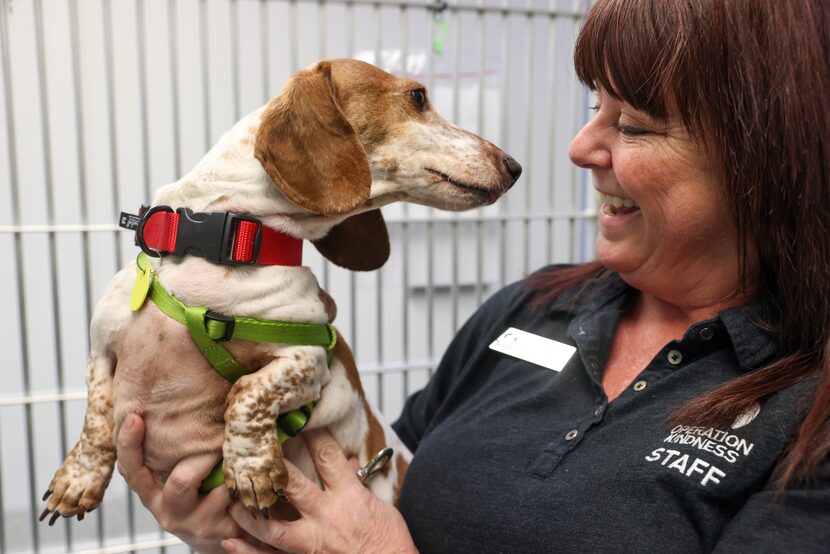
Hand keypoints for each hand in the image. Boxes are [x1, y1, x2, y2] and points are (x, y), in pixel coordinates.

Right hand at [117, 413, 241, 553]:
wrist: (219, 535)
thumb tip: (179, 398)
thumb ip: (173, 448)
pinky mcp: (217, 533)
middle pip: (182, 481)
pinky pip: (239, 502)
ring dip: (235, 473)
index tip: (133, 416)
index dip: (129, 444)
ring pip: (219, 491)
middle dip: (208, 458)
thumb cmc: (198, 492)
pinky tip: (253, 483)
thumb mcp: (180, 472)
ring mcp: (192, 524)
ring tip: (245, 462)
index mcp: (151, 492)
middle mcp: (166, 510)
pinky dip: (248, 487)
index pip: (132, 469)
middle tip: (223, 443)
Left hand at [221, 428, 417, 553]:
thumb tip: (345, 461)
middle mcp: (327, 517)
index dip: (310, 434)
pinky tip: (229, 542)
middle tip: (253, 449)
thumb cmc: (388, 540)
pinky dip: (248, 552)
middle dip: (272, 466)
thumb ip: (355, 483)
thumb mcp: (377, 504)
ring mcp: (313, 543)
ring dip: (250, 511)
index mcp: (349, 496)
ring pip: (273, 526)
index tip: (296, 418)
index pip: (326, 456)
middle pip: (293, 485)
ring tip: (232, 496)